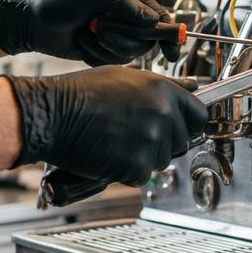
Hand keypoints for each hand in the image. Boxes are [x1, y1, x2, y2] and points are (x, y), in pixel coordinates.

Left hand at [0, 0, 179, 64]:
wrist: (31, 22)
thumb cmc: (58, 2)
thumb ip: (123, 4)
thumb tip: (152, 19)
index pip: (159, 17)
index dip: (169, 34)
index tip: (172, 50)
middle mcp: (126, 18)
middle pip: (146, 40)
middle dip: (123, 38)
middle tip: (100, 28)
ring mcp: (116, 36)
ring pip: (130, 54)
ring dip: (106, 46)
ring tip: (87, 33)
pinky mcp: (104, 52)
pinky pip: (112, 62)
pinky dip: (95, 54)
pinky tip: (81, 42)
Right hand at [6, 67, 207, 186]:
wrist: (53, 113)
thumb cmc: (82, 92)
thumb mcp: (127, 77)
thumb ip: (163, 86)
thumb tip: (192, 87)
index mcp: (164, 91)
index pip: (198, 115)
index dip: (189, 124)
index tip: (180, 129)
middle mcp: (163, 115)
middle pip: (181, 142)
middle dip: (162, 142)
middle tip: (132, 135)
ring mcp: (152, 142)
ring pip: (161, 161)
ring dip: (142, 157)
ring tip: (115, 141)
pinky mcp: (136, 165)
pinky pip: (141, 176)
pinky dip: (126, 171)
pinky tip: (107, 154)